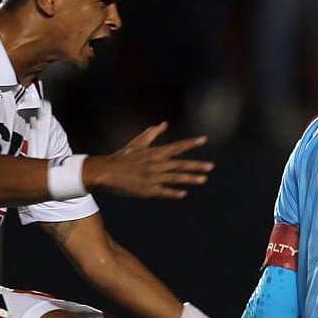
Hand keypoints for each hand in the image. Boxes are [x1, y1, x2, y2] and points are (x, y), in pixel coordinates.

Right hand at [88, 121, 212, 198]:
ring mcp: (153, 177)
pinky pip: (163, 191)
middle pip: (180, 164)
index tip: (204, 139)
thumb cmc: (123, 158)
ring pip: (175, 178)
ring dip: (190, 178)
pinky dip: (173, 192)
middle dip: (196, 165)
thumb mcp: (138, 144)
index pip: (177, 146)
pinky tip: (183, 194)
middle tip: (211, 166)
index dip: (191, 143)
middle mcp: (156, 164)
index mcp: (155, 152)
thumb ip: (152, 134)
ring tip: (204, 179)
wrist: (107, 172)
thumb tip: (164, 124)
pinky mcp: (147, 190)